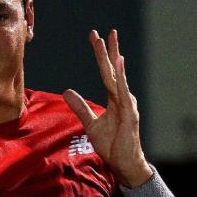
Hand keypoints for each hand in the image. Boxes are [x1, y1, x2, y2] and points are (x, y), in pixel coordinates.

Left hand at [62, 29, 152, 187]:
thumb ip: (80, 107)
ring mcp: (127, 104)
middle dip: (106, 50)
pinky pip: (122, 92)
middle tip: (100, 33)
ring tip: (108, 40)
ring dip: (112, 58)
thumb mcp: (91, 123)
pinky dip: (120, 77)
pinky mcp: (129, 113)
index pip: (106, 72)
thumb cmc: (112, 144)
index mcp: (114, 98)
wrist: (124, 163)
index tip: (96, 38)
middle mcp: (122, 97)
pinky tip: (118, 63)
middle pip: (112, 70)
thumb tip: (67, 91)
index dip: (101, 56)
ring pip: (117, 77)